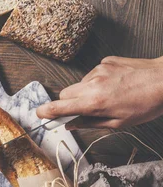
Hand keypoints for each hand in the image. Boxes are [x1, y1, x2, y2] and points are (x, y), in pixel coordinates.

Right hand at [36, 56, 162, 128]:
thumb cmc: (146, 104)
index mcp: (94, 102)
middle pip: (65, 93)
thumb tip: (71, 125)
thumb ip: (90, 123)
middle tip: (82, 109)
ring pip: (79, 84)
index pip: (59, 106)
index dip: (46, 112)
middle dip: (68, 102)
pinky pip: (93, 74)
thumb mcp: (119, 123)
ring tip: (107, 96)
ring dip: (85, 92)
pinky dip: (98, 81)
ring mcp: (98, 70)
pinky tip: (115, 85)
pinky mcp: (106, 61)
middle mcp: (92, 84)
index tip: (40, 115)